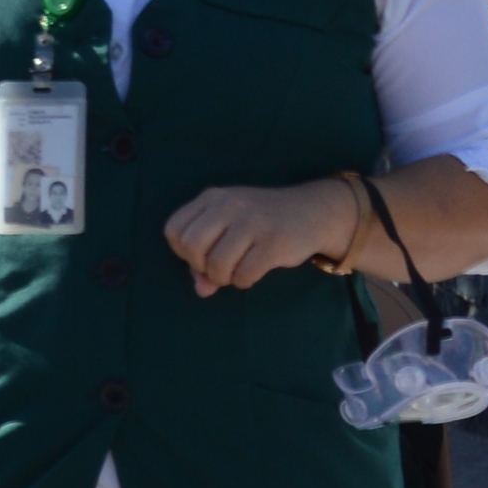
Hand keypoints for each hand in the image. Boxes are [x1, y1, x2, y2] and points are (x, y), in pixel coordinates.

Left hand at [164, 179, 353, 294]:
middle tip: (219, 266)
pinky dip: (244, 281)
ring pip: (217, 265)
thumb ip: (208, 258)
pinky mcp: (274, 242)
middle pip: (191, 246)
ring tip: (237, 271)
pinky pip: (244, 274)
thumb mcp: (230, 230)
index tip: (203, 254)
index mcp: (213, 197)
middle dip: (201, 266)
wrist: (312, 212)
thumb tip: (202, 289)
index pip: (174, 230)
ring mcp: (253, 222)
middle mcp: (231, 204)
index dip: (183, 251)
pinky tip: (253, 271)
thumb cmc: (262, 224)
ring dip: (224, 278)